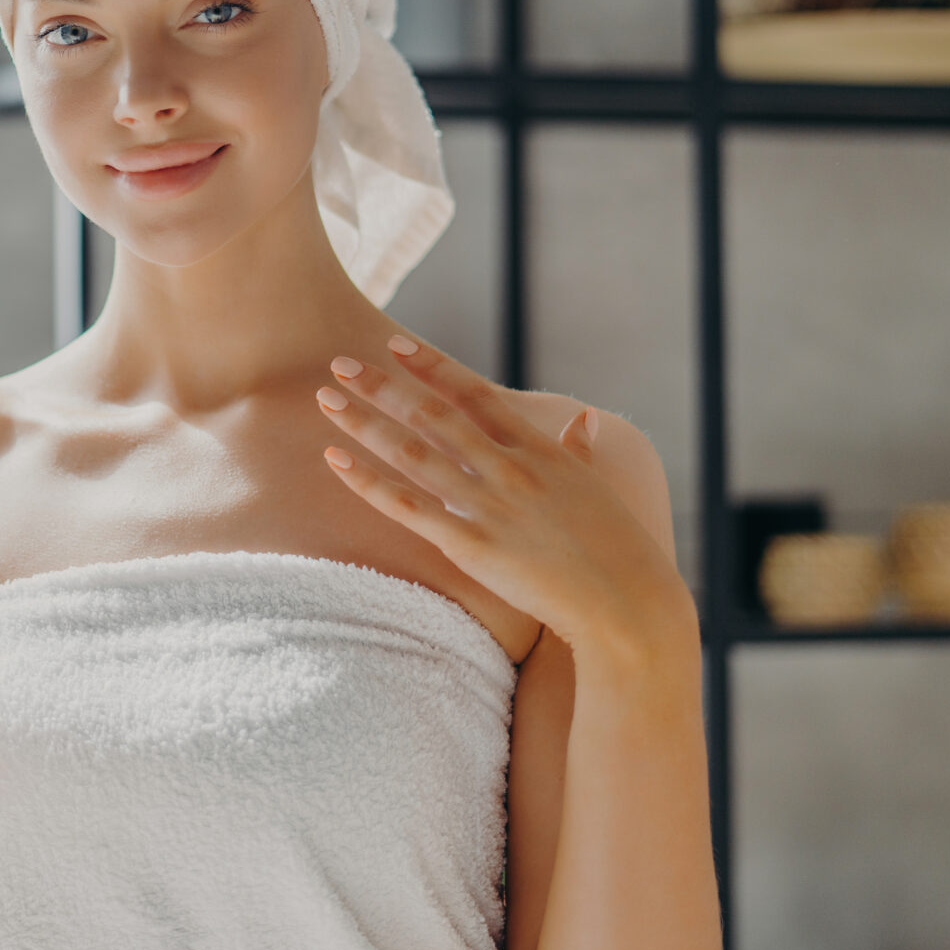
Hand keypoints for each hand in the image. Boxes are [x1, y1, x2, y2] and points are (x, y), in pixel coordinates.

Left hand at [313, 337, 692, 671]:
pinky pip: (405, 506)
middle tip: (339, 363)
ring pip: (409, 452)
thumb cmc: (616, 550)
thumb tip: (584, 420)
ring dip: (363, 422)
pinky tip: (335, 459)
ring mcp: (487, 505)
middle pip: (431, 414)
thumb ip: (579, 452)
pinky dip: (366, 480)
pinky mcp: (469, 545)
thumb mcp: (599, 488)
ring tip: (325, 399)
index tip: (395, 344)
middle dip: (382, 385)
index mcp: (539, 450)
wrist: (624, 604)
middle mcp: (508, 468)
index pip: (474, 394)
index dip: (431, 366)